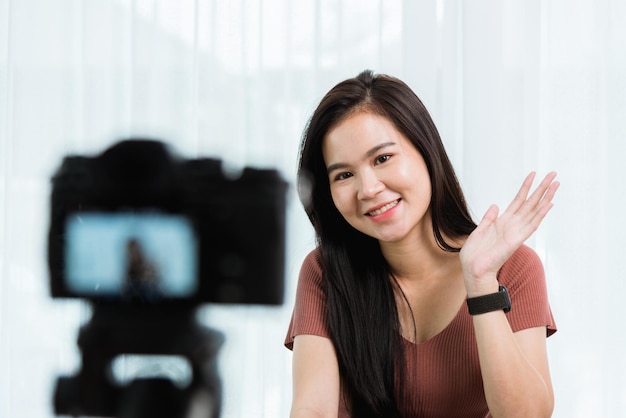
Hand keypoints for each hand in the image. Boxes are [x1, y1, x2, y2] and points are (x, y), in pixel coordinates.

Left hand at [460, 172, 559, 296]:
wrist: (473, 269)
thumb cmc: (475, 254)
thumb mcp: (479, 231)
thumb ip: (489, 218)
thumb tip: (495, 205)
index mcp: (503, 221)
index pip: (518, 201)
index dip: (525, 187)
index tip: (533, 174)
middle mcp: (512, 225)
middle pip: (531, 202)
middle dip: (542, 188)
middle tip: (554, 174)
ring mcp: (516, 231)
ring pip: (534, 210)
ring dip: (545, 197)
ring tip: (556, 184)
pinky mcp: (516, 239)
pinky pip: (531, 225)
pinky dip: (540, 214)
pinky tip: (548, 204)